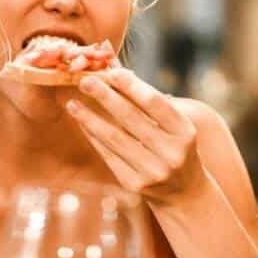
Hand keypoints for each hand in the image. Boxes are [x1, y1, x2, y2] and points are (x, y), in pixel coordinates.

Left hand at [66, 68, 201, 203]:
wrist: (184, 191)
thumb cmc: (174, 145)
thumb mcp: (172, 122)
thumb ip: (144, 96)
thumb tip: (112, 65)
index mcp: (185, 132)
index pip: (154, 103)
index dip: (132, 86)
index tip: (111, 72)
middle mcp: (171, 153)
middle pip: (131, 119)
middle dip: (105, 97)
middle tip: (84, 81)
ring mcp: (153, 172)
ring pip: (115, 139)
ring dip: (90, 119)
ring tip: (73, 104)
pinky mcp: (135, 185)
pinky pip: (108, 156)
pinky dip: (94, 137)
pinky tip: (82, 123)